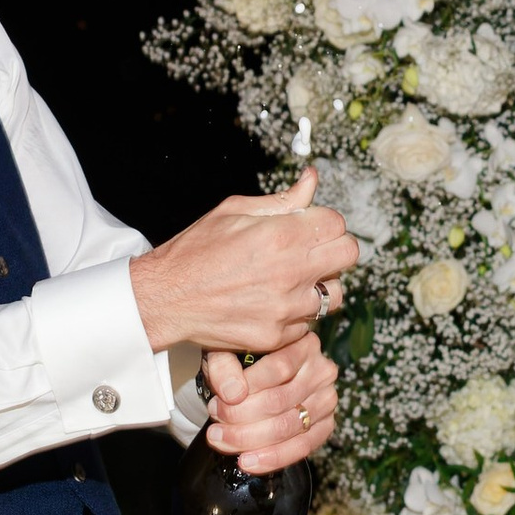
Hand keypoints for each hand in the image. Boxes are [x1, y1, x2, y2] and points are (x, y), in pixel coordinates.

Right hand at [130, 167, 357, 358]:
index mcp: (281, 236)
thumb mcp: (234, 211)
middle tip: (312, 250)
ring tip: (294, 279)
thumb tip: (311, 179)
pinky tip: (275, 302)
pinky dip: (299, 313)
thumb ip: (281, 199)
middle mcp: (291, 272)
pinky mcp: (278, 335)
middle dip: (333, 248)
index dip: (325, 222)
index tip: (310, 226)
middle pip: (348, 256)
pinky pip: (309, 322)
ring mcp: (287, 308)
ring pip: (335, 294)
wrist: (166, 298)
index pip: (337, 224)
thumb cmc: (195, 251)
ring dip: (321, 284)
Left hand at [205, 337, 338, 468]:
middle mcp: (322, 371)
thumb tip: (232, 394)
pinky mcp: (326, 425)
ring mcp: (327, 400)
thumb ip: (224, 366)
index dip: (245, 391)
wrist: (260, 377)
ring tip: (223, 441)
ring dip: (250, 440)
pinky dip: (273, 458)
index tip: (215, 405)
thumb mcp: (227, 352)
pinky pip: (303, 447)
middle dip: (240, 420)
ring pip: (288, 427)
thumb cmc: (243, 362)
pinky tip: (249, 461)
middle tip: (215, 429)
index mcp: (304, 344)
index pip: (278, 369)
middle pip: (280, 401)